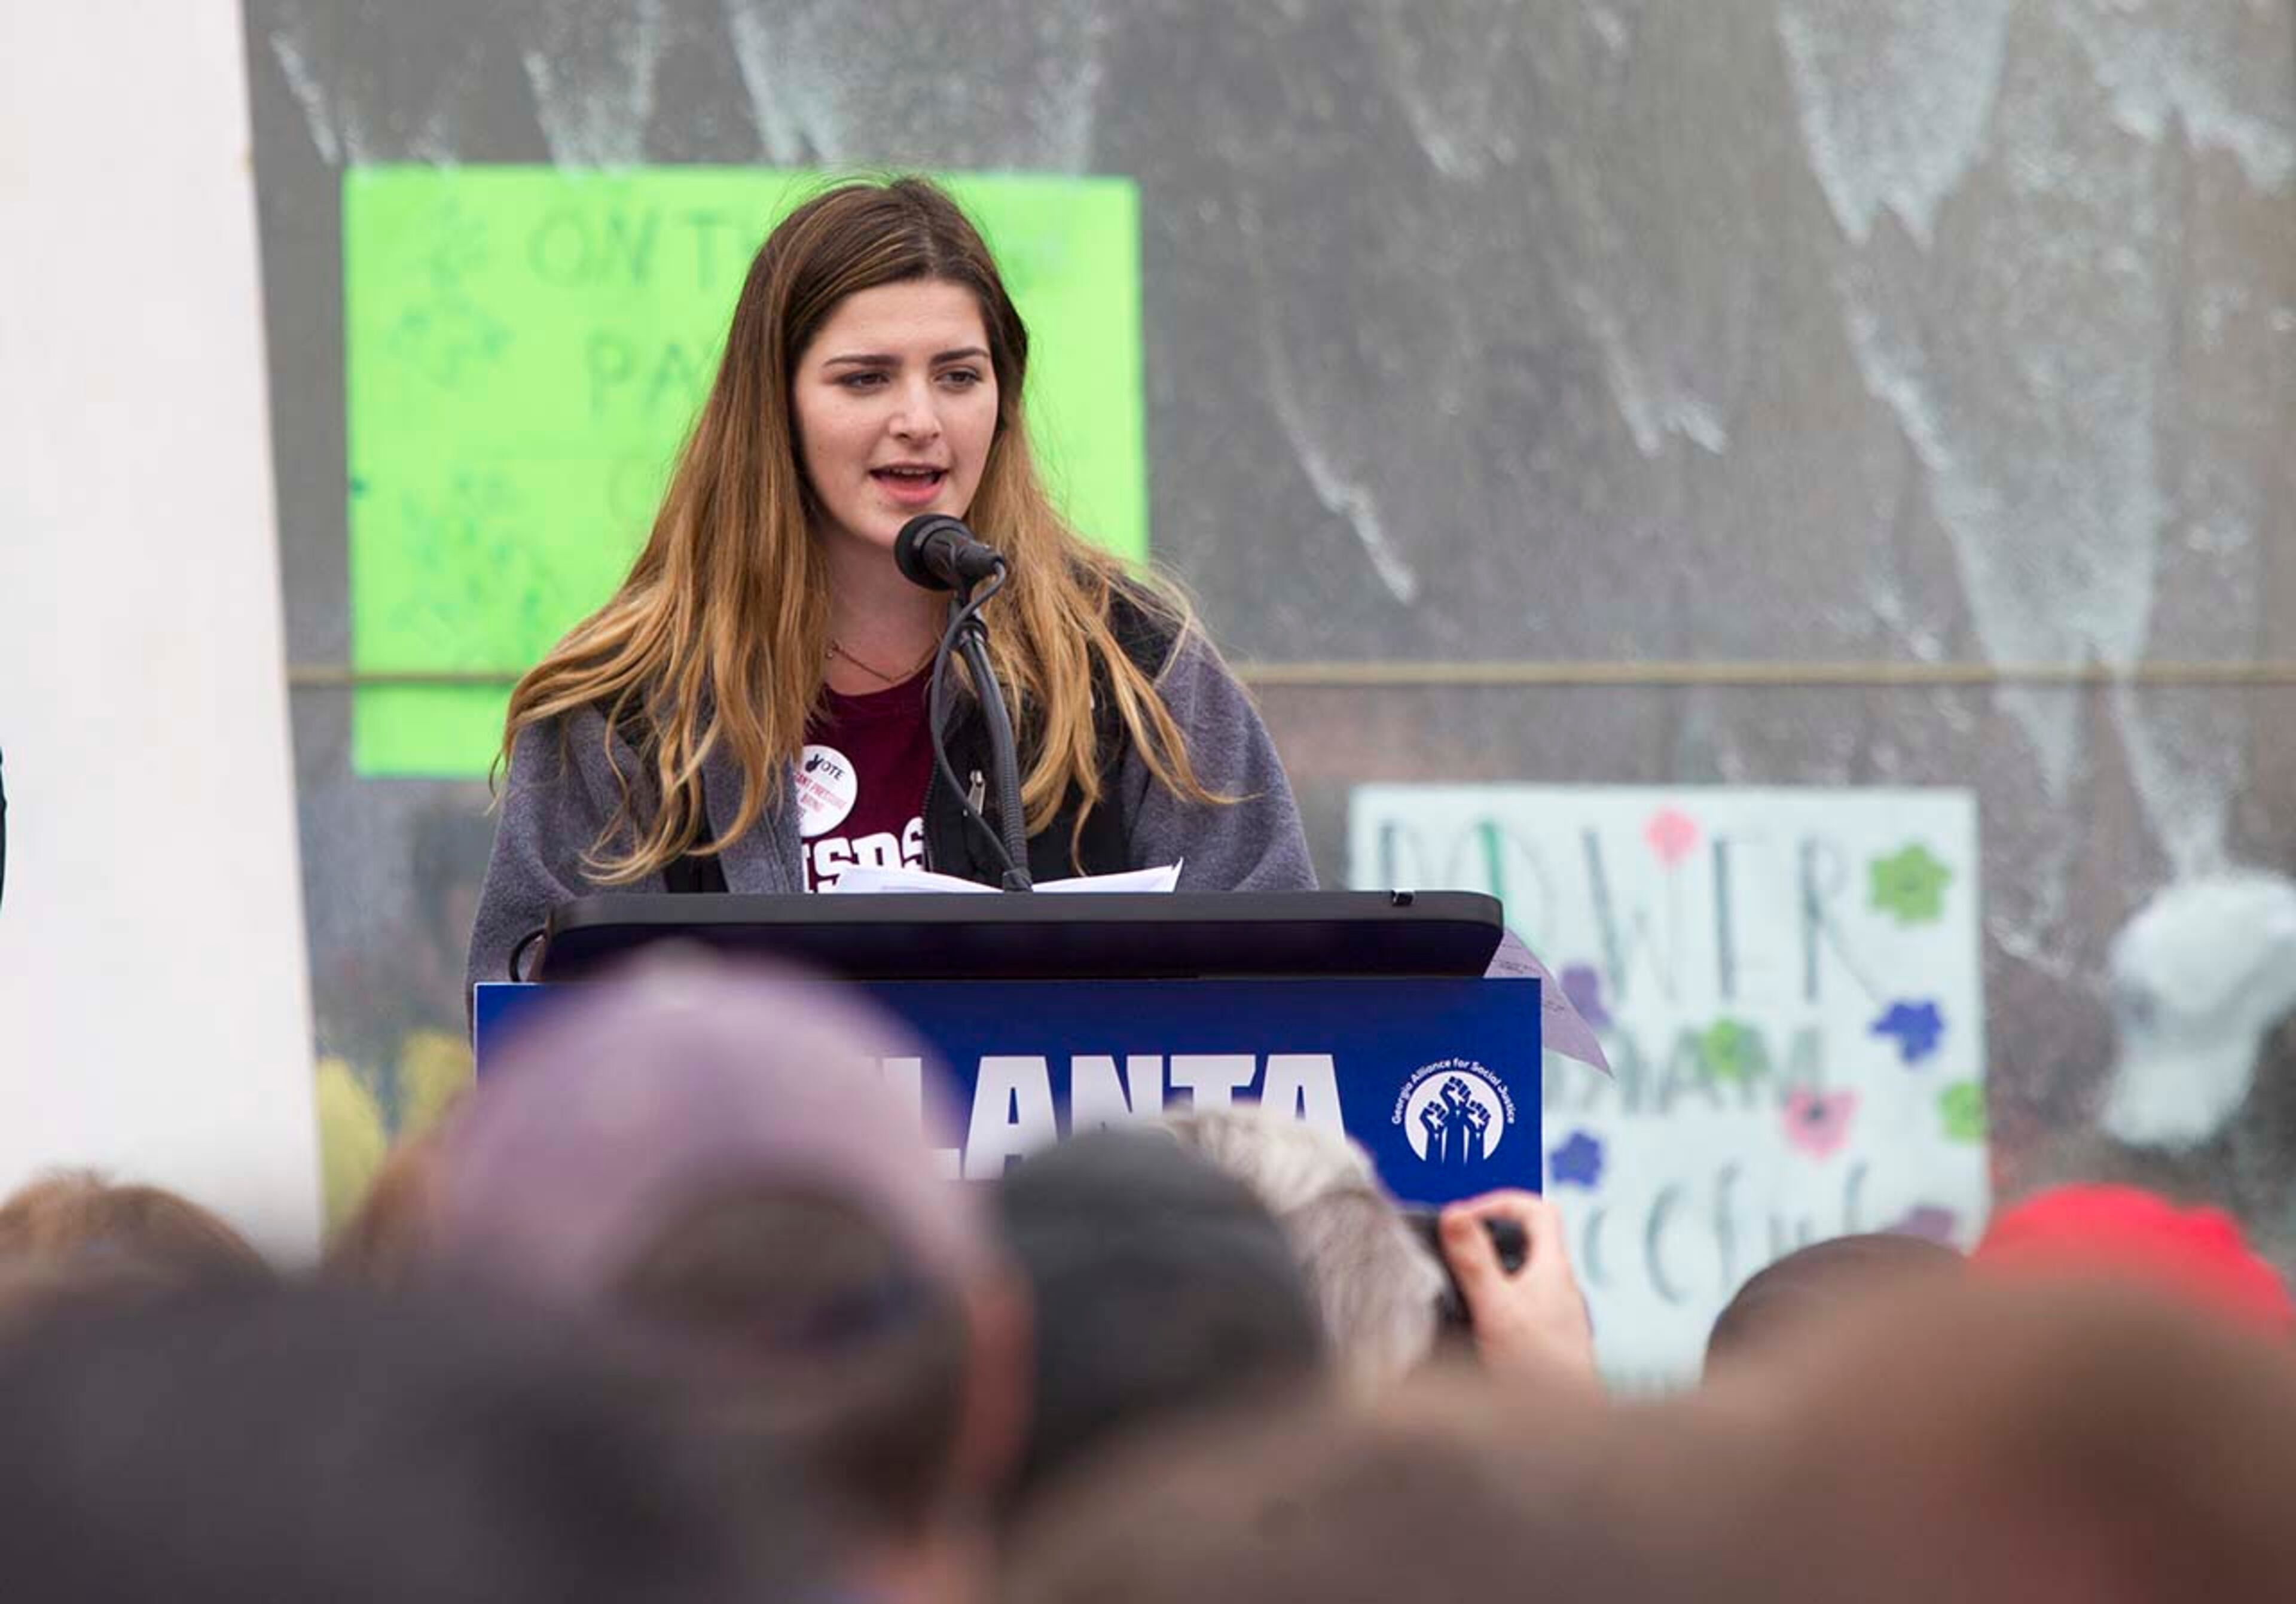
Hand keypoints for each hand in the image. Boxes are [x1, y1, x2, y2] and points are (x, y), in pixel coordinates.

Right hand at [1439, 1190, 1598, 1388]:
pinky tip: (1475, 1323)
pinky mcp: (1548, 1340)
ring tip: (1460, 1283)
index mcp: (1553, 1270)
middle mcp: (1560, 1288)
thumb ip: (1473, 1262)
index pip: (1538, 1209)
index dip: (1500, 1201)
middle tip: (1457, 1246)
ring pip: (1523, 1274)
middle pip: (1529, 1240)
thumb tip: (1456, 1214)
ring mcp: (1557, 1315)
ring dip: (1491, 1271)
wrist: (1566, 1431)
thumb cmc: (1540, 1374)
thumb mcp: (1496, 1309)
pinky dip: (1497, 1302)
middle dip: (1489, 1236)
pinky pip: (1522, 1305)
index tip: (1467, 1217)